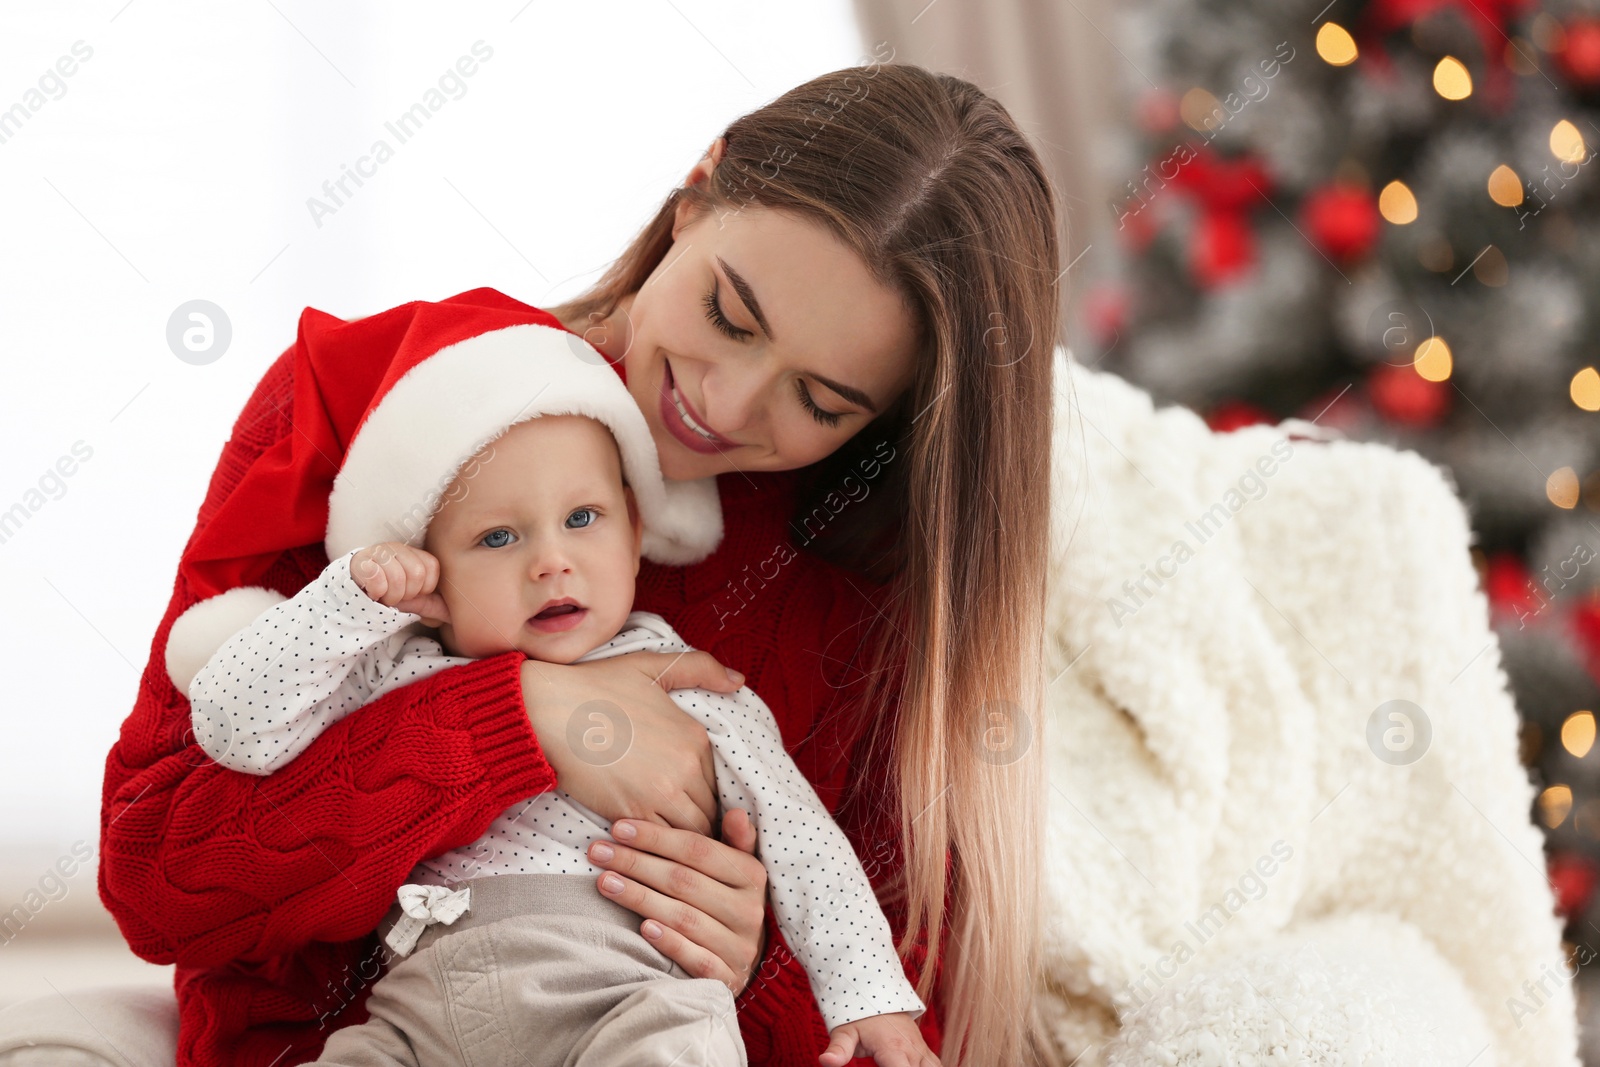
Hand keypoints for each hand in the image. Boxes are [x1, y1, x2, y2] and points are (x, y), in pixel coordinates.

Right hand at [350, 542, 448, 624]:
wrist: (358, 596)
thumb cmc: (392, 596)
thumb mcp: (418, 602)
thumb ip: (440, 605)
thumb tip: (467, 617)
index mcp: (415, 554)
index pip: (431, 569)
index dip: (423, 589)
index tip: (412, 594)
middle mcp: (398, 548)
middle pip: (416, 573)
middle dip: (406, 594)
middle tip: (395, 596)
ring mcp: (378, 551)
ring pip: (397, 577)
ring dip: (390, 596)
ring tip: (383, 595)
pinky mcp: (360, 561)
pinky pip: (376, 579)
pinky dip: (376, 592)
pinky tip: (372, 593)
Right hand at [520, 650, 743, 833]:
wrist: (549, 711)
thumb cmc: (596, 687)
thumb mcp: (651, 667)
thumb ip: (700, 669)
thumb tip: (738, 680)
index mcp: (695, 737)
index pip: (717, 781)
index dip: (704, 792)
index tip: (689, 798)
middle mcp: (686, 767)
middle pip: (709, 810)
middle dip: (699, 819)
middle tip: (683, 827)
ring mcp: (661, 793)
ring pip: (691, 832)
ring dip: (682, 838)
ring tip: (670, 843)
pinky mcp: (633, 813)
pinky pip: (661, 842)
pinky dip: (658, 845)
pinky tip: (648, 844)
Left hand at [587, 808, 768, 995]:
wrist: (745, 963)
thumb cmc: (729, 903)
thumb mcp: (738, 869)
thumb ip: (736, 839)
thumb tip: (737, 812)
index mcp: (752, 876)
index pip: (699, 850)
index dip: (657, 838)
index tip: (618, 828)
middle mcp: (749, 911)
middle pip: (685, 882)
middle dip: (637, 864)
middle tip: (598, 852)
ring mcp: (739, 946)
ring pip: (684, 918)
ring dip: (640, 898)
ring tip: (604, 883)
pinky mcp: (726, 978)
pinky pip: (695, 959)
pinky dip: (669, 942)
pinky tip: (642, 928)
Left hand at [821, 1012, 939, 1066]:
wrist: (875, 989)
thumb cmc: (857, 1014)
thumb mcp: (844, 1031)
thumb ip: (839, 1049)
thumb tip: (825, 1061)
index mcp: (893, 1049)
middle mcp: (911, 1051)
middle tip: (885, 1064)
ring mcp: (920, 1049)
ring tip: (902, 1066)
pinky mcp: (923, 1048)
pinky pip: (934, 1065)